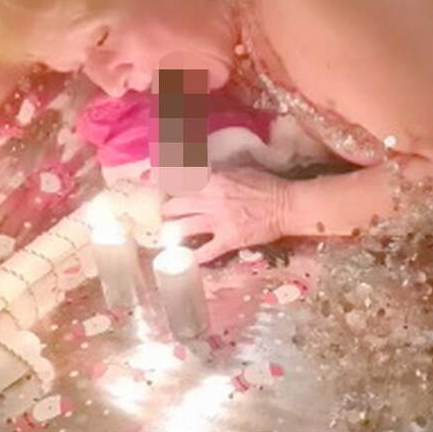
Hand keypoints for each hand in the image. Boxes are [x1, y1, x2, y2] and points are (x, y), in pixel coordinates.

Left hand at [161, 168, 288, 263]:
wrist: (287, 206)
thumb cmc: (267, 186)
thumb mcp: (241, 171)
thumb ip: (219, 174)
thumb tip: (203, 172)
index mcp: (214, 179)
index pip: (180, 176)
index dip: (159, 178)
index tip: (146, 179)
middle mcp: (211, 199)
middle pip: (175, 204)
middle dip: (165, 209)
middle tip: (162, 213)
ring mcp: (218, 221)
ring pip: (183, 227)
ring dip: (172, 232)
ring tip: (167, 235)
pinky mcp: (228, 239)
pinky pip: (205, 251)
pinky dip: (193, 257)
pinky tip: (183, 261)